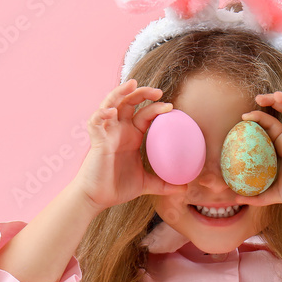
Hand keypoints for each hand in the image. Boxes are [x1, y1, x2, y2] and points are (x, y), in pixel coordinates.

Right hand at [72, 79, 186, 210]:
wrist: (97, 198)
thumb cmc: (117, 187)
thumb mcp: (146, 184)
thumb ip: (164, 184)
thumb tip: (185, 188)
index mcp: (132, 136)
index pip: (145, 114)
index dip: (156, 107)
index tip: (171, 107)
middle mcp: (119, 130)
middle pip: (129, 102)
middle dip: (142, 92)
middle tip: (159, 91)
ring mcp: (106, 133)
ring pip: (110, 104)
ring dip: (120, 92)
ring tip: (132, 84)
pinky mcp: (96, 140)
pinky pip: (95, 122)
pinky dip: (101, 114)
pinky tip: (111, 111)